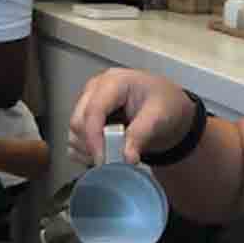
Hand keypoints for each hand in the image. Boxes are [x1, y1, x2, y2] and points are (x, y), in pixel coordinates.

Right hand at [69, 69, 196, 163]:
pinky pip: (74, 141)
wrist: (170, 109)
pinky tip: (105, 153)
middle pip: (78, 122)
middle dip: (94, 145)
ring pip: (74, 134)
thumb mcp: (160, 116)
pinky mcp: (85, 119)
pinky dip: (86, 153)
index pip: (93, 110)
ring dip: (89, 151)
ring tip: (114, 155)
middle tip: (114, 160)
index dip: (95, 137)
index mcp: (113, 82)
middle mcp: (95, 90)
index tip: (104, 160)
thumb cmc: (166, 104)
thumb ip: (141, 134)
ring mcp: (87, 104)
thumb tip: (125, 157)